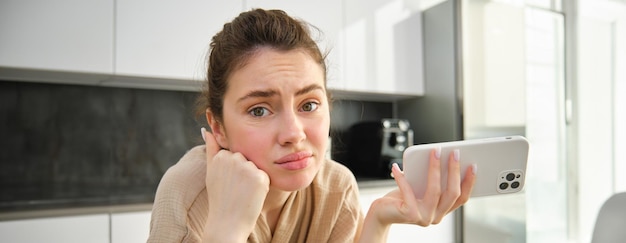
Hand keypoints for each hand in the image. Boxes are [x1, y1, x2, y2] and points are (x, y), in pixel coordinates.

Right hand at [201, 128, 269, 241]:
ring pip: (256, 167)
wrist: (227, 223)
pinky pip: (265, 176)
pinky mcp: (260, 177)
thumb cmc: (219, 198)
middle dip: (245, 173)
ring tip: (242, 192)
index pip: (235, 155)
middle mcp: (233, 159)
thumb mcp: (211, 172)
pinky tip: (251, 195)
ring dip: (253, 179)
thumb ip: (211, 149)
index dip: (234, 171)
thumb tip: (206, 130)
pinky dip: (262, 186)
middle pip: (247, 159)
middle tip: (236, 189)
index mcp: (221, 156)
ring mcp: (247, 167)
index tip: (228, 183)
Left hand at [360, 149, 475, 241]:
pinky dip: (402, 177)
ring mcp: (424, 217)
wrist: (381, 214)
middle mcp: (435, 217)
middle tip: (454, 153)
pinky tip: (396, 167)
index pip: (461, 198)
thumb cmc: (401, 198)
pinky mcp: (410, 214)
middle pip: (452, 193)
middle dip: (454, 170)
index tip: (473, 166)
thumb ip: (431, 180)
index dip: (469, 182)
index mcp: (441, 211)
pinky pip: (408, 191)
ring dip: (435, 169)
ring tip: (434, 153)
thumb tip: (440, 157)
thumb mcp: (419, 188)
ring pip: (435, 191)